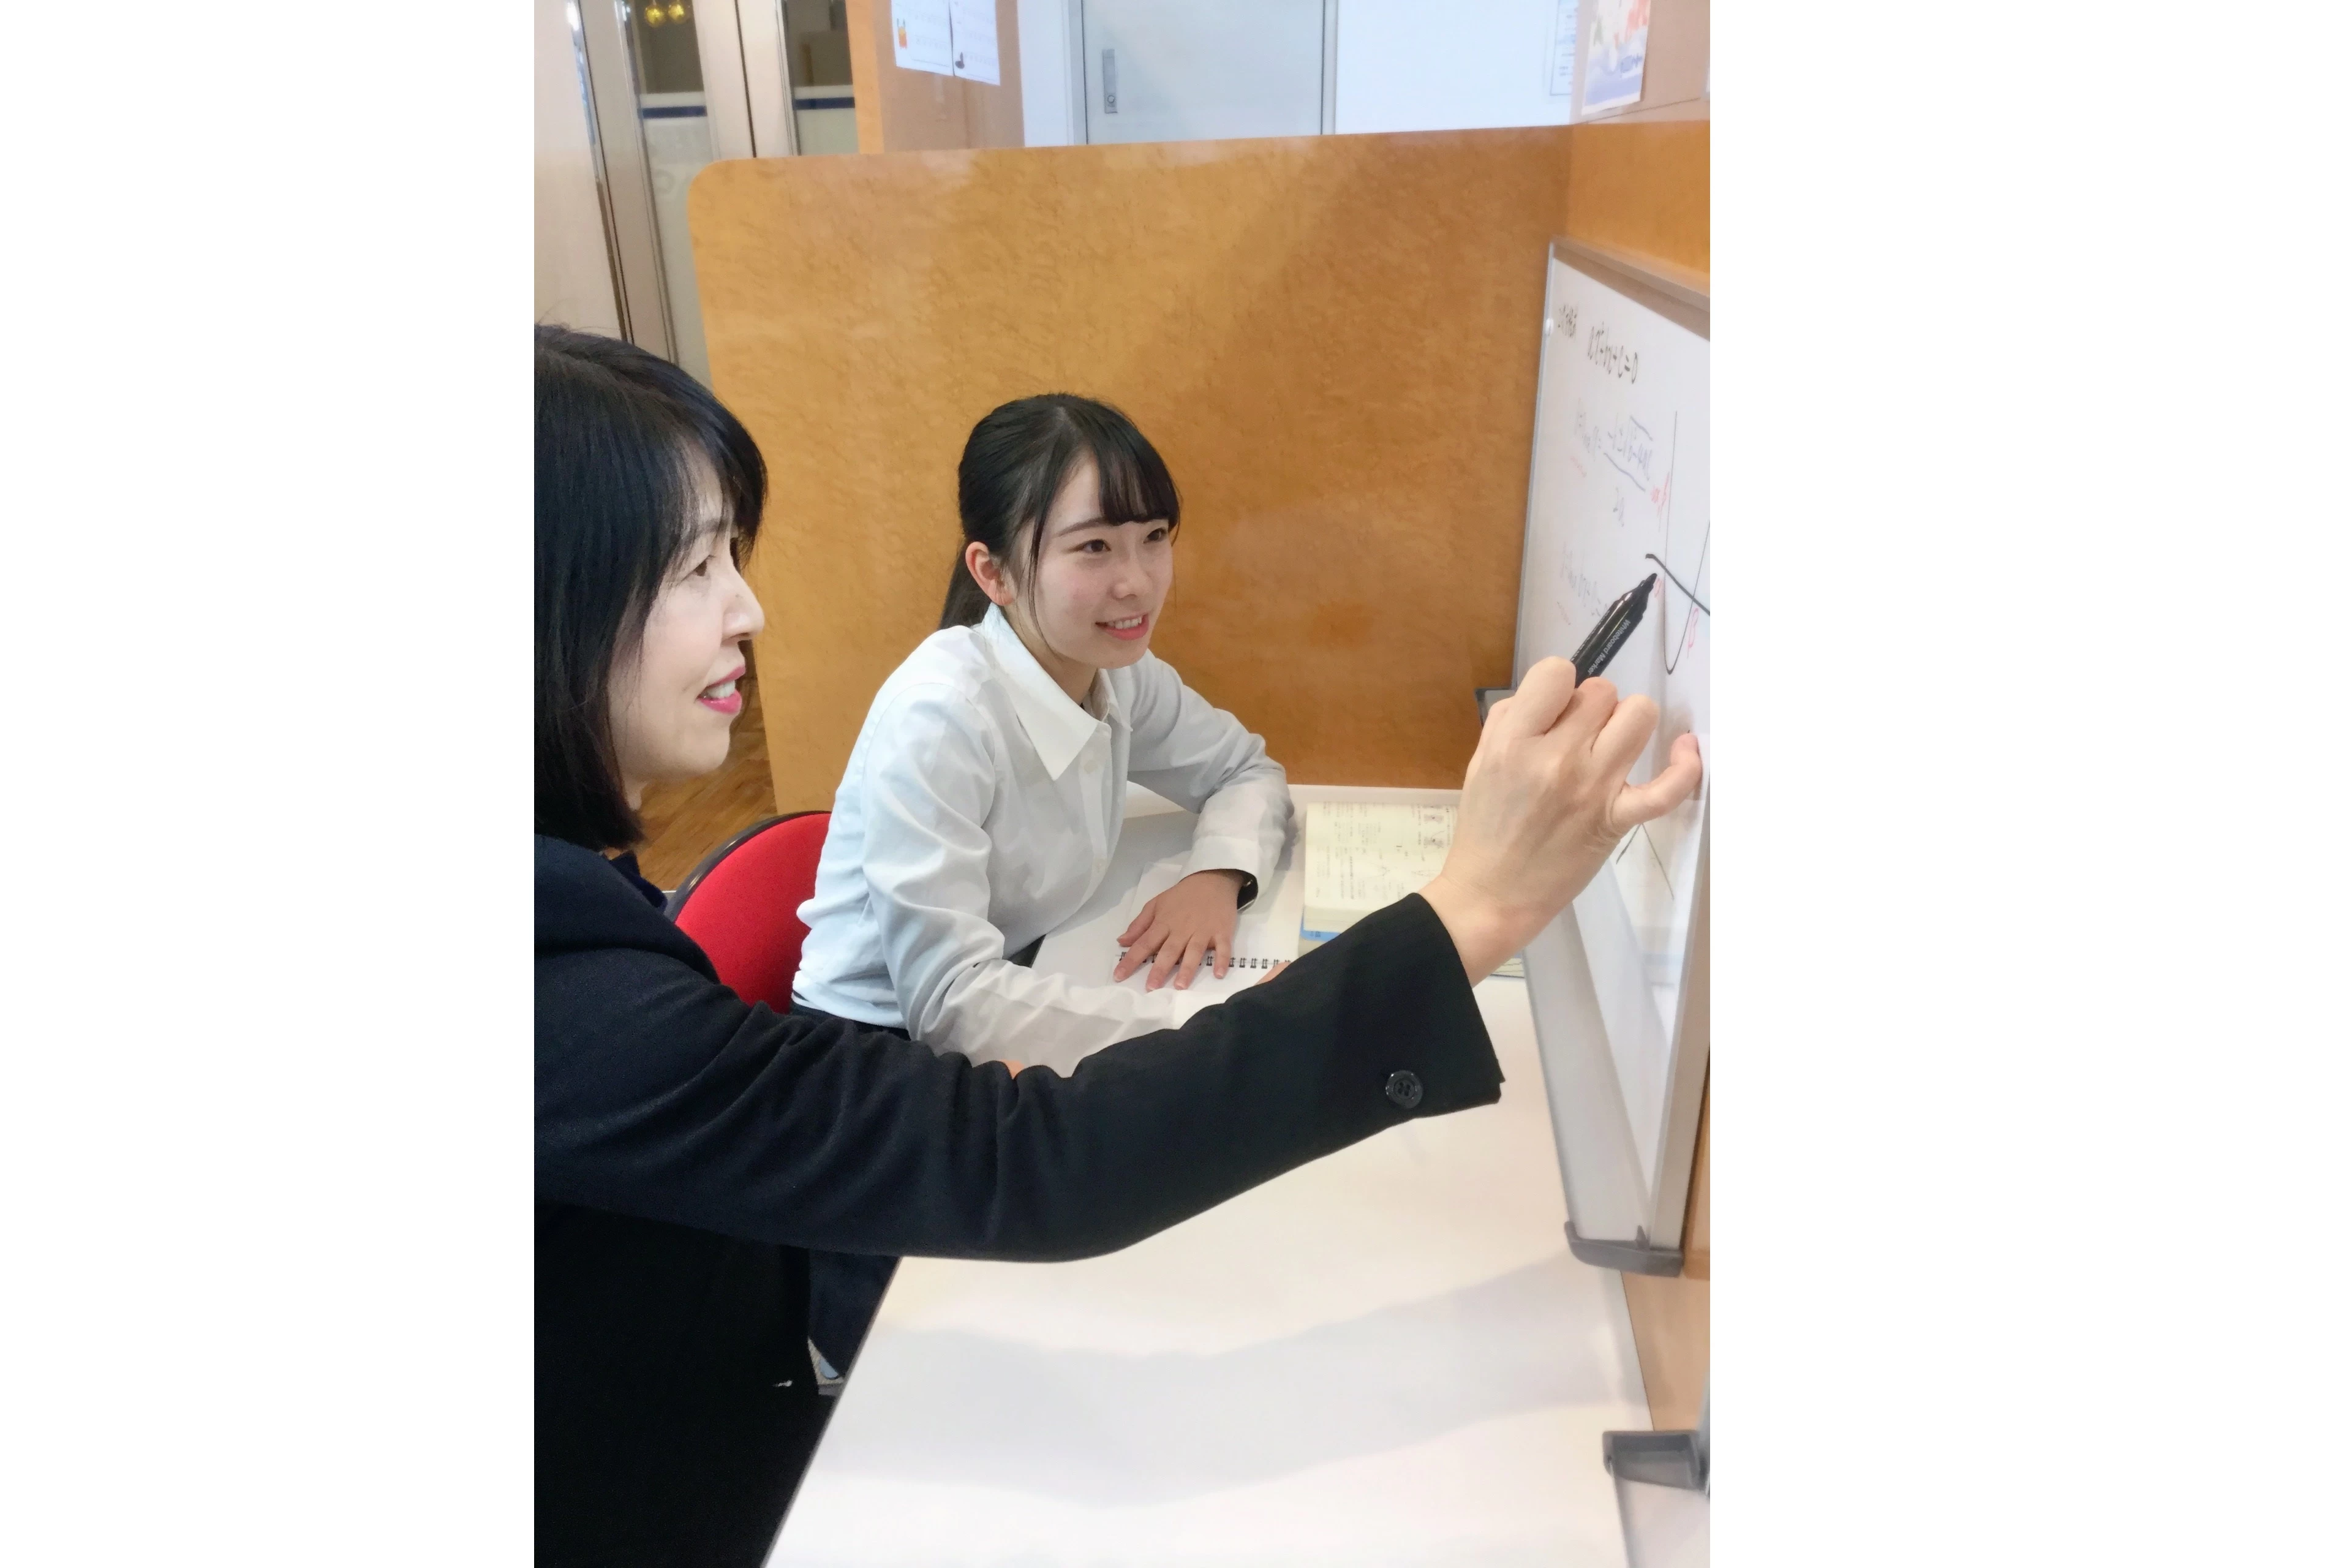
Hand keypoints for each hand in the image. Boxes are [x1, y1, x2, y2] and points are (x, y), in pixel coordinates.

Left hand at [1114, 869, 1247, 990]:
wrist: (1212, 879)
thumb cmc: (1181, 896)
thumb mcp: (1155, 904)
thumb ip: (1139, 925)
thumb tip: (1121, 942)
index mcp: (1164, 923)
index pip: (1144, 943)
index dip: (1131, 960)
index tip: (1119, 976)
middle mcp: (1182, 929)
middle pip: (1169, 950)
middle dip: (1159, 969)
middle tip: (1151, 988)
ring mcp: (1203, 931)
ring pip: (1194, 951)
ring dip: (1187, 968)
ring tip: (1180, 986)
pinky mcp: (1222, 931)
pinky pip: (1223, 948)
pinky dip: (1223, 960)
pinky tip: (1219, 974)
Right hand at [1420, 657, 1702, 981]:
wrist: (1493, 894)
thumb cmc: (1485, 828)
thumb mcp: (1481, 762)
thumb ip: (1512, 722)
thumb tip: (1554, 698)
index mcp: (1513, 742)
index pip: (1557, 672)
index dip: (1558, 686)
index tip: (1552, 712)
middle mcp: (1556, 758)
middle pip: (1601, 692)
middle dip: (1590, 708)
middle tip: (1575, 738)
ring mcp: (1592, 788)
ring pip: (1638, 715)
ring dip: (1626, 722)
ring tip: (1609, 745)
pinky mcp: (1617, 819)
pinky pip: (1667, 787)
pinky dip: (1684, 766)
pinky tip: (1684, 750)